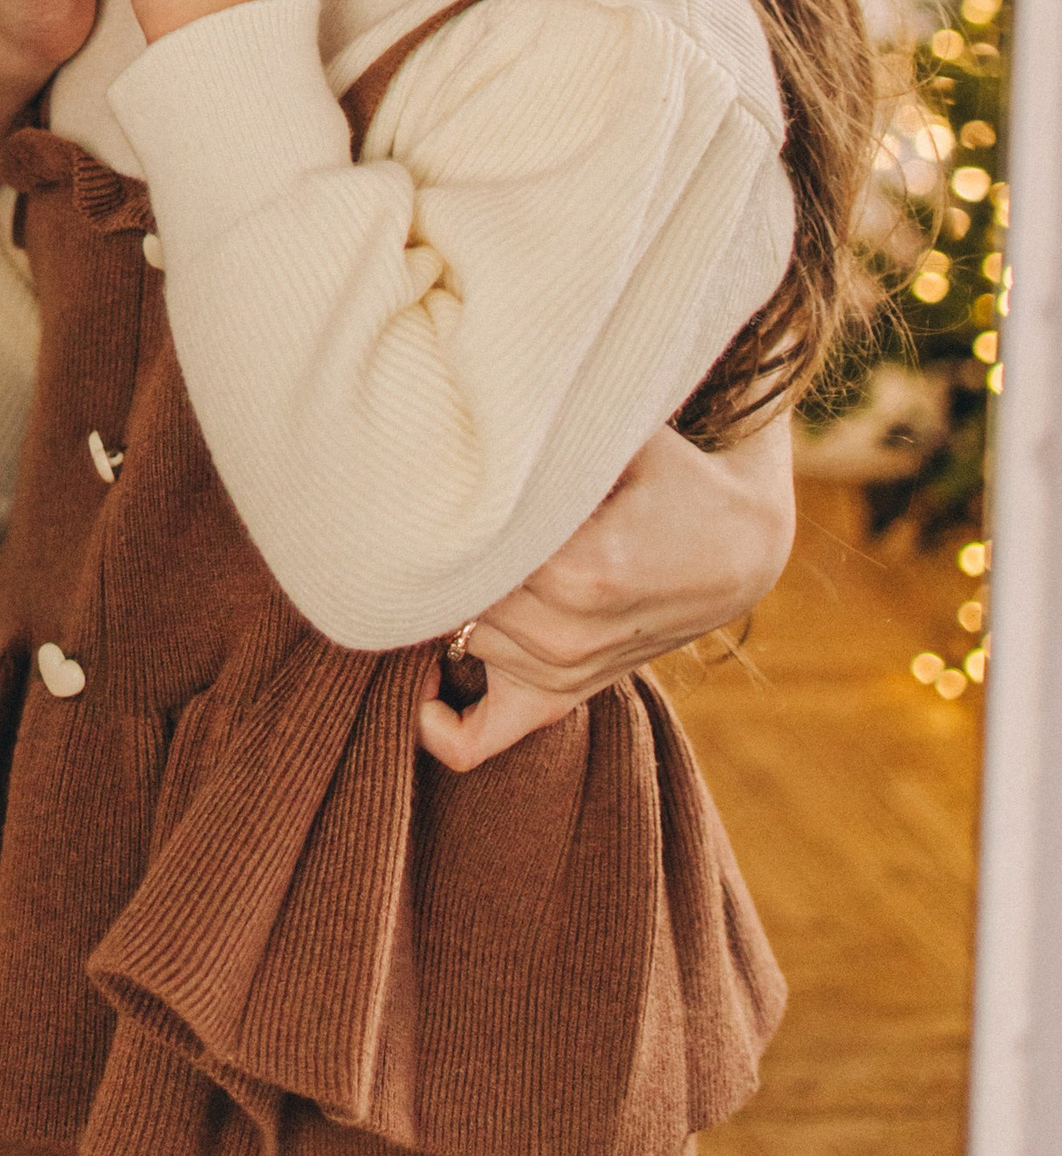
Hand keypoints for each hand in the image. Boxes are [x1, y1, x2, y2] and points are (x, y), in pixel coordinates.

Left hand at [417, 412, 795, 773]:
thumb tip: (476, 415)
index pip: (462, 550)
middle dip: (432, 553)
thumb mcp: (621, 440)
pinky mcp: (557, 698)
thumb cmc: (673, 479)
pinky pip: (474, 740)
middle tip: (422, 510)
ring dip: (440, 602)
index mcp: (577, 572)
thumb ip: (552, 438)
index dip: (432, 514)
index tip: (419, 484)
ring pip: (452, 636)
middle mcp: (564, 636)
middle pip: (449, 592)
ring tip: (446, 551)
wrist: (736, 549)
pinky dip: (436, 721)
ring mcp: (559, 674)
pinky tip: (425, 674)